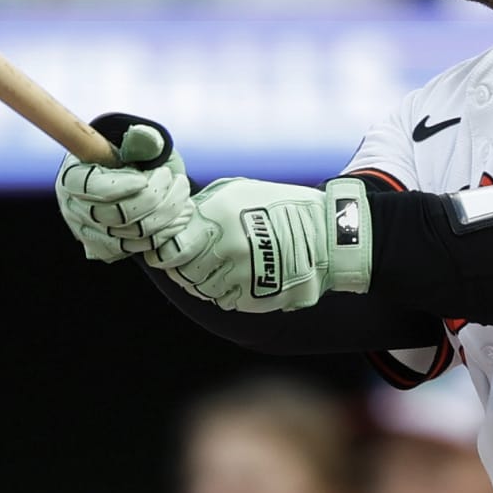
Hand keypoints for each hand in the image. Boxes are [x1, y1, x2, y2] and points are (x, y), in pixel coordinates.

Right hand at [54, 121, 188, 261]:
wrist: (140, 181)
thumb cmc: (134, 158)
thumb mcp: (139, 143)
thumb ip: (143, 139)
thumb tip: (145, 136)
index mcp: (73, 176)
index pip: (90, 187)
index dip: (120, 186)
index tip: (145, 178)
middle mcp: (74, 208)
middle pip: (114, 215)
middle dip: (153, 197)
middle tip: (173, 178)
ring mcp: (89, 232)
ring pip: (131, 234)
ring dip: (166, 214)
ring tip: (183, 194)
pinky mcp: (107, 249)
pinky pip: (138, 248)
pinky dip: (164, 233)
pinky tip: (179, 216)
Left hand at [150, 176, 373, 311]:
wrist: (326, 233)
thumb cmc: (279, 206)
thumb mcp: (237, 191)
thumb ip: (202, 206)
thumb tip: (174, 219)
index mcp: (218, 218)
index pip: (170, 248)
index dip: (166, 252)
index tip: (169, 250)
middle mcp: (227, 248)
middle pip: (183, 273)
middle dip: (184, 267)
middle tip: (195, 260)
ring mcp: (242, 275)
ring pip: (202, 289)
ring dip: (205, 280)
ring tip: (221, 266)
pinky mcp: (257, 296)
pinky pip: (225, 301)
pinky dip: (226, 292)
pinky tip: (239, 277)